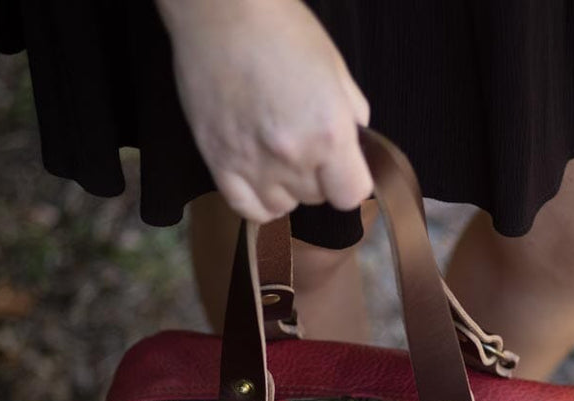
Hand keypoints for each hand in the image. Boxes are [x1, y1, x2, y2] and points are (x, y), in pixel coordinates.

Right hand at [157, 0, 372, 221]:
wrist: (221, 12)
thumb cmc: (281, 29)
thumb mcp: (335, 67)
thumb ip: (351, 112)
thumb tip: (355, 140)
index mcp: (329, 132)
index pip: (352, 194)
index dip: (349, 179)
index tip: (343, 164)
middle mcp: (294, 156)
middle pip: (317, 198)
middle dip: (319, 177)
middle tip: (305, 142)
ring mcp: (252, 163)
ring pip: (282, 206)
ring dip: (287, 189)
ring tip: (279, 156)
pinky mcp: (218, 161)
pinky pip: (246, 208)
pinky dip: (258, 201)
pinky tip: (259, 178)